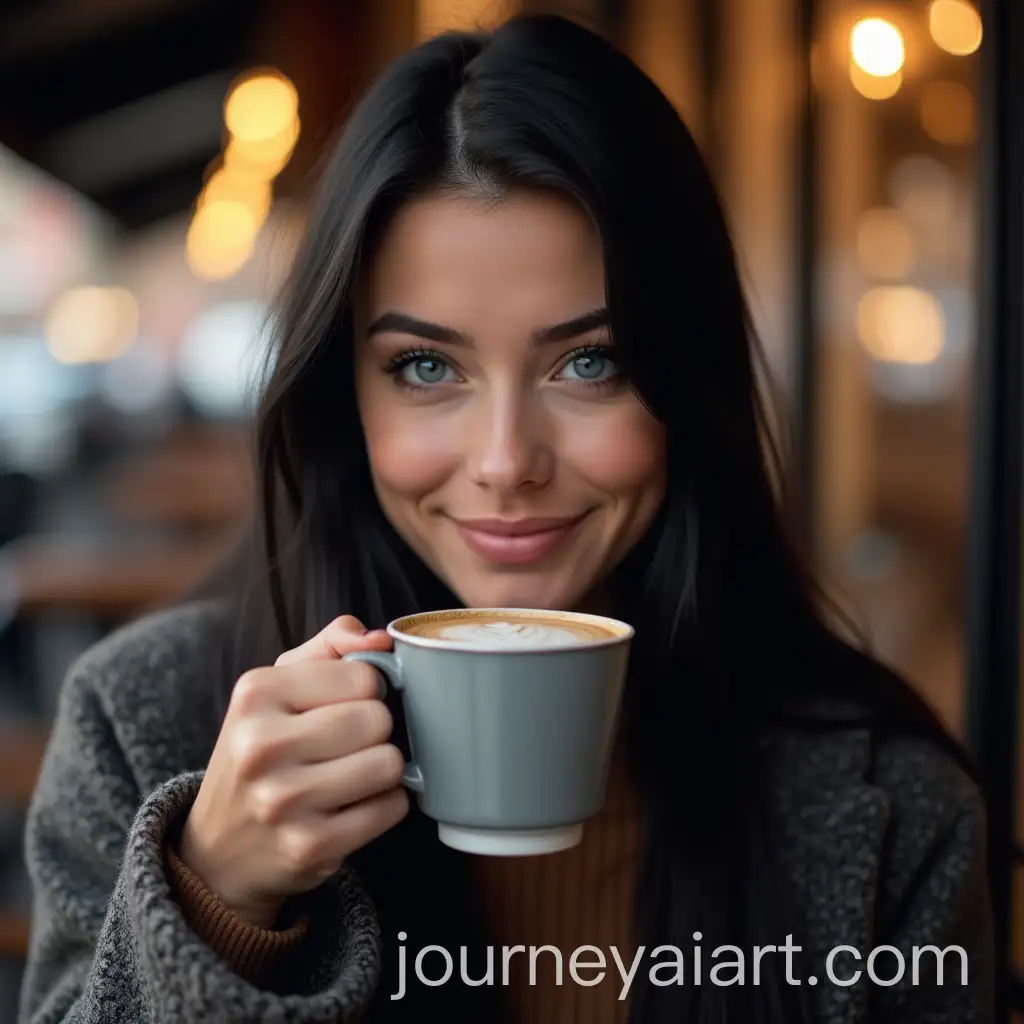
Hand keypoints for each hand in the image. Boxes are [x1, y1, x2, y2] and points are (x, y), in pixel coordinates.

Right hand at [177, 616, 408, 927]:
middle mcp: (260, 746)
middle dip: (377, 731)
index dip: (368, 690)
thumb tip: (378, 639)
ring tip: (352, 775)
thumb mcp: (276, 689)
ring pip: (389, 764)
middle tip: (350, 745)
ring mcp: (283, 800)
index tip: (346, 706)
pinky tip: (352, 807)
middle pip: (377, 719)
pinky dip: (384, 806)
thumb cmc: (262, 753)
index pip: (362, 675)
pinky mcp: (309, 846)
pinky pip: (390, 808)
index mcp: (256, 694)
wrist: (219, 849)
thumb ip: (329, 647)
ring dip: (384, 770)